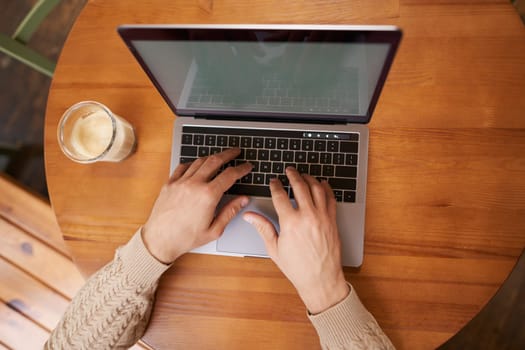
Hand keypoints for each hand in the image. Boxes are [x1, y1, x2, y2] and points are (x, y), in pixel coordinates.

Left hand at [143, 148, 251, 263]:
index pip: (230, 175)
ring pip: (199, 161)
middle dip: (228, 154)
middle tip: (236, 151)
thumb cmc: (186, 238)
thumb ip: (230, 211)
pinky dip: (192, 163)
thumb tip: (243, 200)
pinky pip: (183, 167)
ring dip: (211, 157)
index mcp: (208, 196)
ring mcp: (180, 182)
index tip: (247, 166)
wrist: (159, 240)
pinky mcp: (169, 184)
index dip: (241, 169)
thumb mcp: (214, 230)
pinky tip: (196, 165)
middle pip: (215, 161)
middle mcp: (194, 185)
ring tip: (219, 157)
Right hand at [243, 167, 348, 313]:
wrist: (321, 279)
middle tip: (289, 170)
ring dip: (309, 178)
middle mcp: (308, 216)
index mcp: (290, 223)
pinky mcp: (332, 220)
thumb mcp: (274, 248)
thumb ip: (262, 228)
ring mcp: (322, 217)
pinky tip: (322, 184)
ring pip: (317, 189)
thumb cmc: (297, 267)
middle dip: (293, 175)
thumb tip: (249, 216)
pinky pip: (331, 198)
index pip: (280, 195)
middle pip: (300, 186)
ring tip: (304, 175)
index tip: (273, 181)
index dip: (275, 185)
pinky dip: (326, 188)